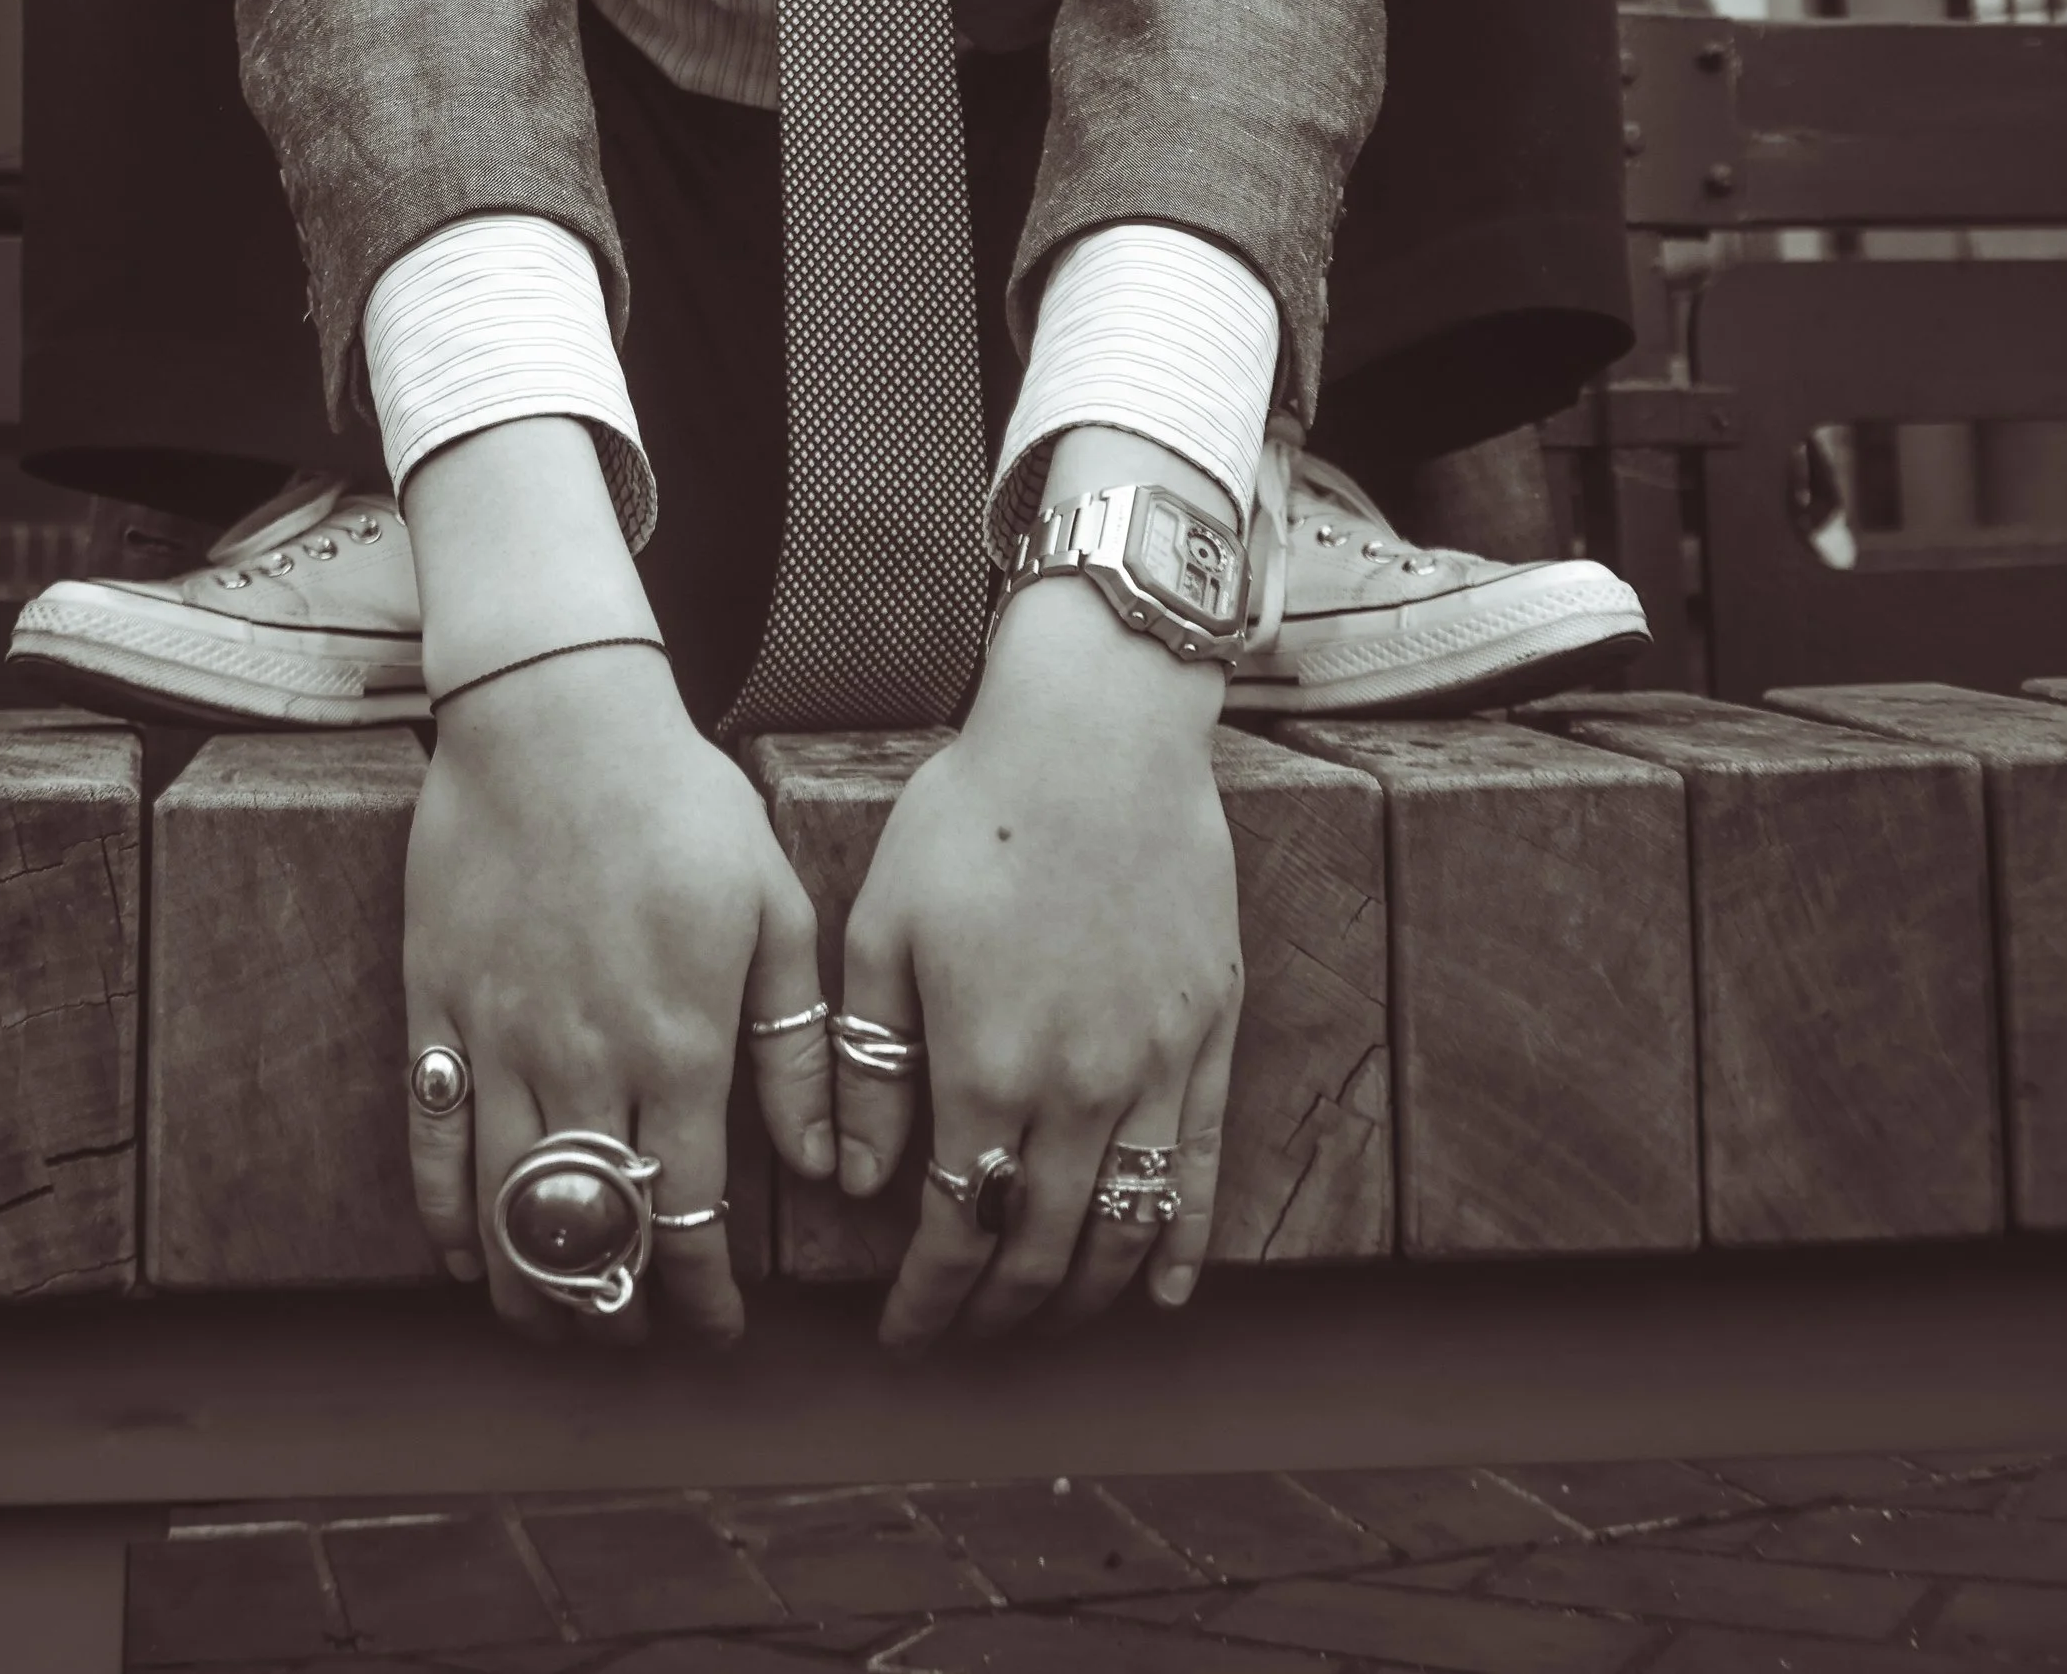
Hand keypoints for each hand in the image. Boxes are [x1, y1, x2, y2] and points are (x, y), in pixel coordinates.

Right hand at [403, 645, 830, 1341]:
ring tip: (565, 1318)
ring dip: (534, 1293)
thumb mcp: (773, 908)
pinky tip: (471, 1253)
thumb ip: (798, 1046)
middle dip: (619, 1315)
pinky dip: (447, 1221)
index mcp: (678, 1043)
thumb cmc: (678, 802)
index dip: (702, 1297)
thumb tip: (832, 1162)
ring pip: (505, 1218)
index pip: (689, 1220)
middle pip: (592, 1242)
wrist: (552, 719)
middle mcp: (584, 1062)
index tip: (718, 1328)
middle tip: (639, 1332)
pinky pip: (431, 1149)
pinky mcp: (435, 1013)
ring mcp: (498, 1042)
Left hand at [838, 579, 1240, 1349]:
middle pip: (1041, 1246)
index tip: (903, 1332)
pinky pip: (1202, 1168)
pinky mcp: (1209, 1034)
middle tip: (966, 1332)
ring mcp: (1155, 1066)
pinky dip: (1183, 1243)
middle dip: (997, 1309)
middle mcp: (1078, 1088)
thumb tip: (857, 1179)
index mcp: (985, 1066)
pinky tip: (1163, 1289)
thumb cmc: (974, 816)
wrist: (1097, 734)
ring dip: (1083, 1294)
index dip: (928, 1298)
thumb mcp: (882, 927)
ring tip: (1046, 1319)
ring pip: (1123, 1226)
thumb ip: (871, 1066)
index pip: (956, 1227)